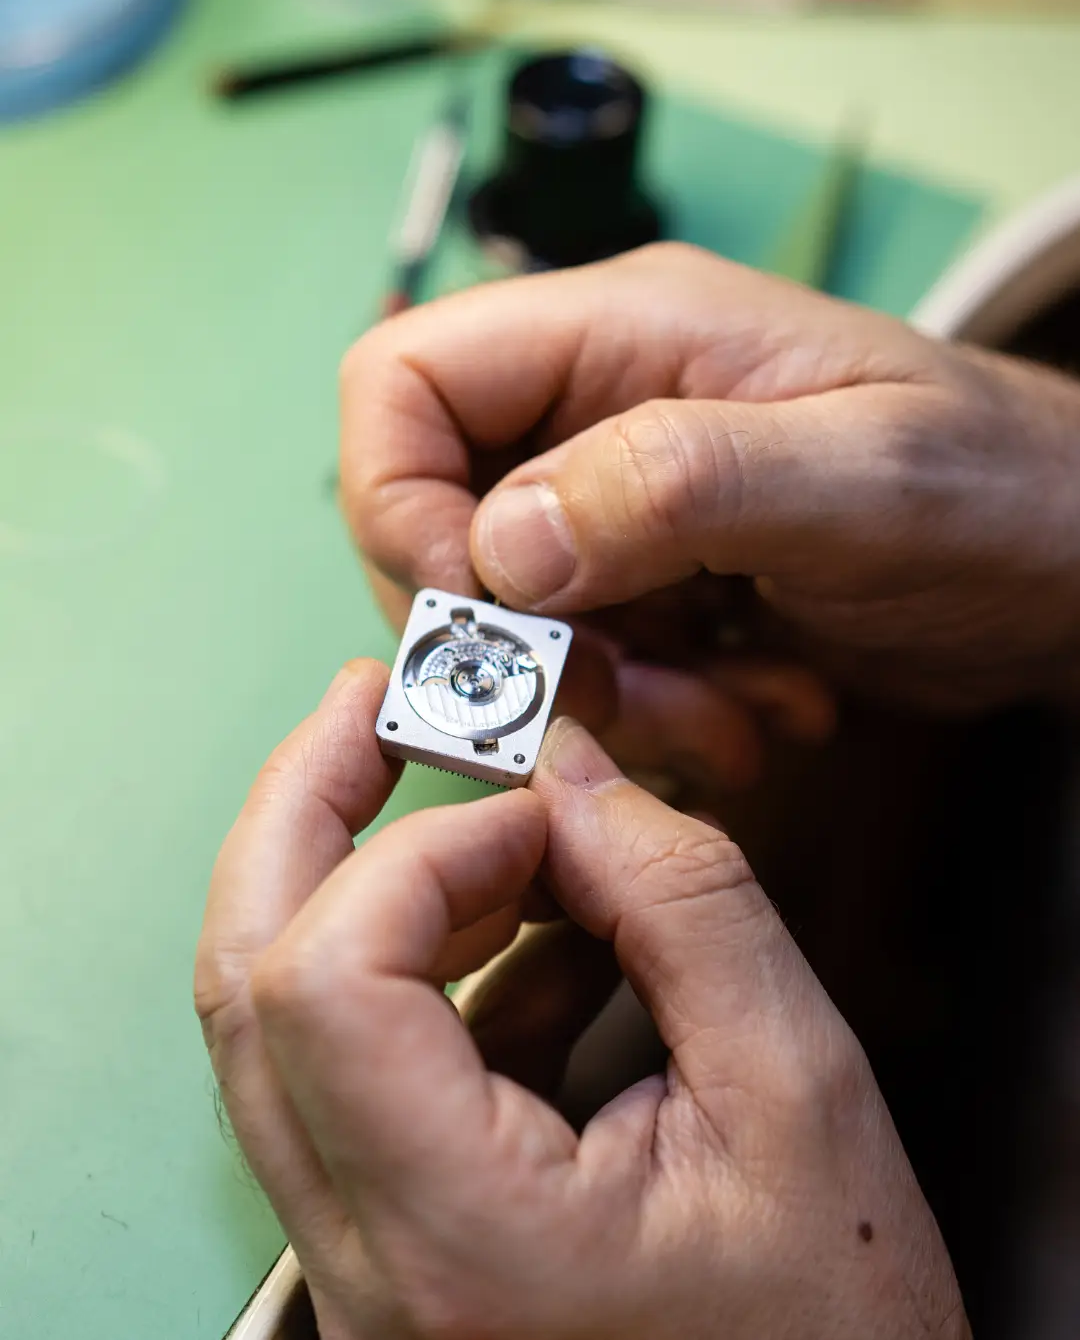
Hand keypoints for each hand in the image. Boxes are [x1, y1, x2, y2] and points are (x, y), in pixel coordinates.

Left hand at [196, 658, 968, 1339]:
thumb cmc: (832, 1328)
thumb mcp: (798, 1087)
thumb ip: (682, 896)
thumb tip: (572, 769)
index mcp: (460, 1244)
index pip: (328, 983)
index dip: (424, 848)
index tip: (536, 802)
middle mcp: (370, 1264)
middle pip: (251, 984)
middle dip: (307, 809)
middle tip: (377, 706)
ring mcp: (364, 1258)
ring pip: (283, 1019)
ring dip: (374, 882)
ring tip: (499, 827)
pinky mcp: (393, 1236)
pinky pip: (357, 1063)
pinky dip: (433, 966)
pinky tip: (541, 936)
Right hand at [341, 244, 1079, 776]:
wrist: (1073, 563)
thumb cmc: (1001, 489)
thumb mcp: (861, 477)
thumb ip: (677, 484)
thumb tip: (500, 547)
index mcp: (625, 333)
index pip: (402, 381)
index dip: (403, 506)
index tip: (486, 614)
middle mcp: (600, 409)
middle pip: (439, 518)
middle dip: (516, 638)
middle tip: (625, 696)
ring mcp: (623, 502)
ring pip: (514, 614)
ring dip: (603, 696)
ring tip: (730, 719)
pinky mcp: (654, 582)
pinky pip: (588, 661)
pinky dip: (654, 714)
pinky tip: (755, 713)